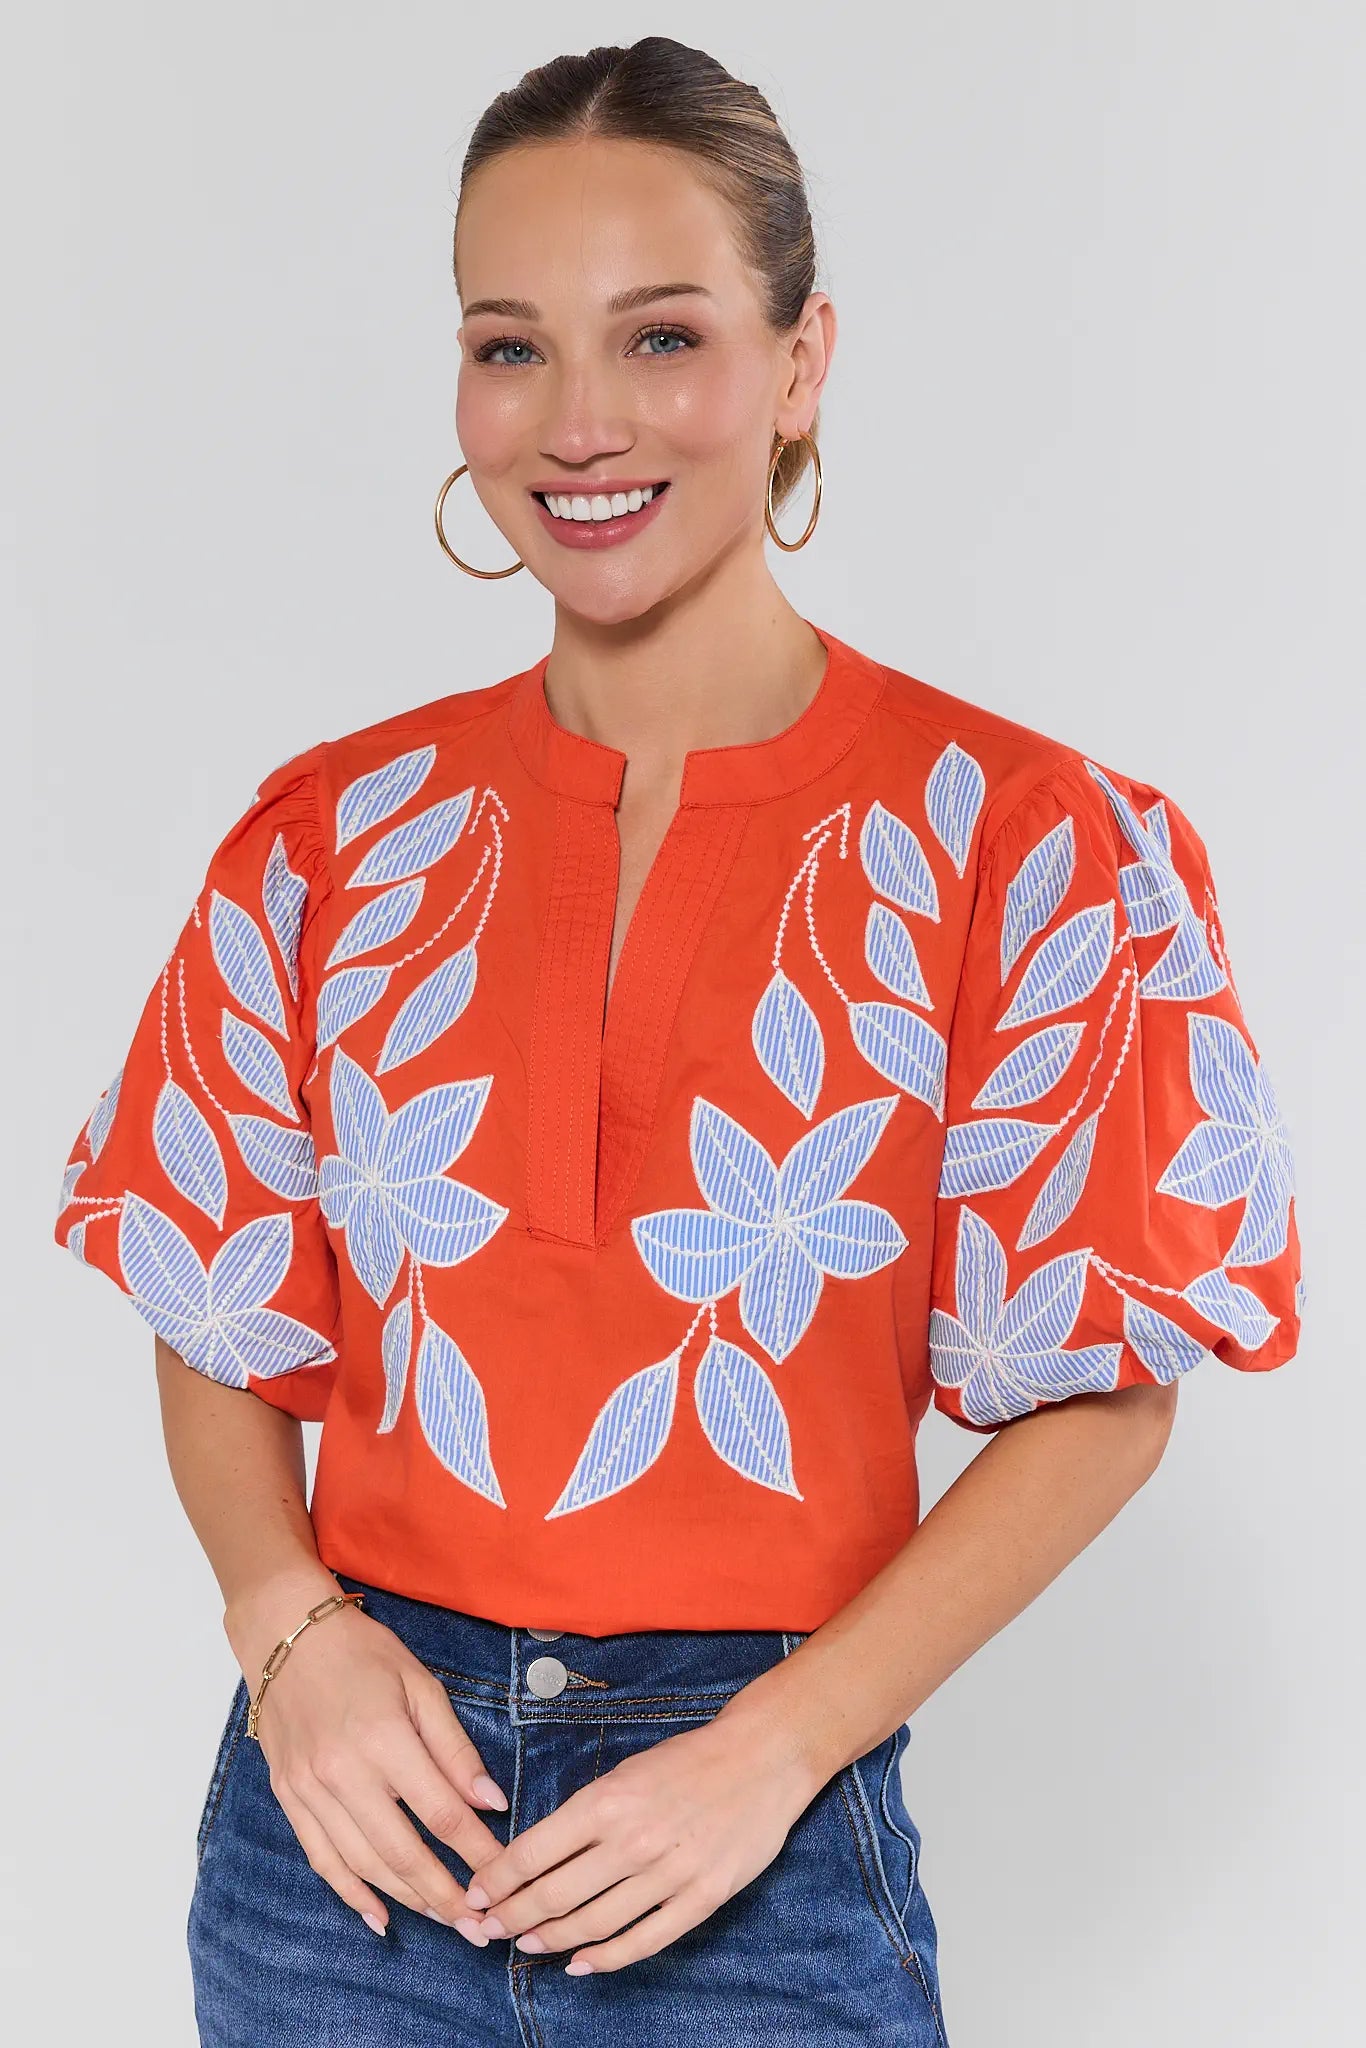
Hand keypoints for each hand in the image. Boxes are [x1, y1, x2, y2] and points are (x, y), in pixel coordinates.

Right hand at [228, 1581, 508, 1938]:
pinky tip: (379, 1918)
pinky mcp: (288, 1798)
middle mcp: (343, 1773)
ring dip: (407, 1899)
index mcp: (384, 1739)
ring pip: (364, 1864)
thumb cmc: (364, 1655)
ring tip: (444, 1920)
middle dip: (446, 1896)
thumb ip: (456, 1750)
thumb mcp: (422, 1687)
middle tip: (479, 1927)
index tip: (503, 1878)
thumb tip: (491, 1803)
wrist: (288, 1638)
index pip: (442, 1813)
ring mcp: (310, 1790)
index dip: (476, 1852)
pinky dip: (351, 1894)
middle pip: (402, 1852)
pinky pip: (322, 1859)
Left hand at [460, 1699, 819, 1973]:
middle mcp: (632, 1840)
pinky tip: (579, 1963)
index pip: (533, 1852)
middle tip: (488, 1928)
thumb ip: (585, 1814)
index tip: (475, 1895)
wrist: (761, 1758)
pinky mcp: (701, 1899)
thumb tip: (538, 1855)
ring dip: (550, 1939)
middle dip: (512, 1916)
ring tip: (527, 1943)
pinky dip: (603, 1959)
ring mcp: (668, 1874)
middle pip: (554, 1895)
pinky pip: (642, 1942)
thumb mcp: (626, 1771)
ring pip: (592, 1924)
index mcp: (608, 1800)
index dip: (497, 1880)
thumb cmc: (689, 1760)